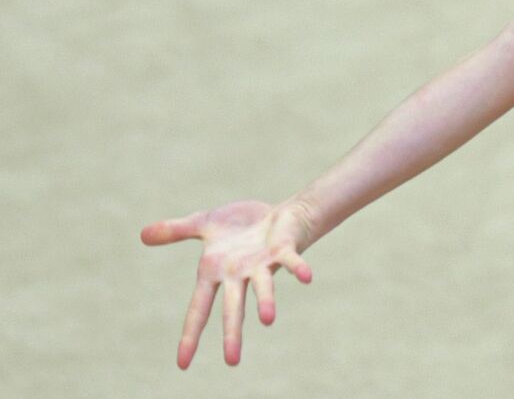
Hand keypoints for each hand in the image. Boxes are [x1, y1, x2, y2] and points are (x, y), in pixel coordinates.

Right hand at [141, 199, 315, 367]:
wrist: (280, 214)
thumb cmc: (241, 225)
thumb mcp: (202, 224)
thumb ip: (176, 231)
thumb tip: (142, 235)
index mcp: (216, 272)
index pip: (199, 308)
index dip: (191, 334)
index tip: (182, 364)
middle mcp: (239, 274)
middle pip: (233, 307)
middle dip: (232, 333)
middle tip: (232, 361)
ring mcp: (262, 264)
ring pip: (263, 287)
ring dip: (265, 301)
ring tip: (268, 320)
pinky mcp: (283, 250)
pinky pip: (291, 260)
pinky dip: (298, 268)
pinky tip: (307, 277)